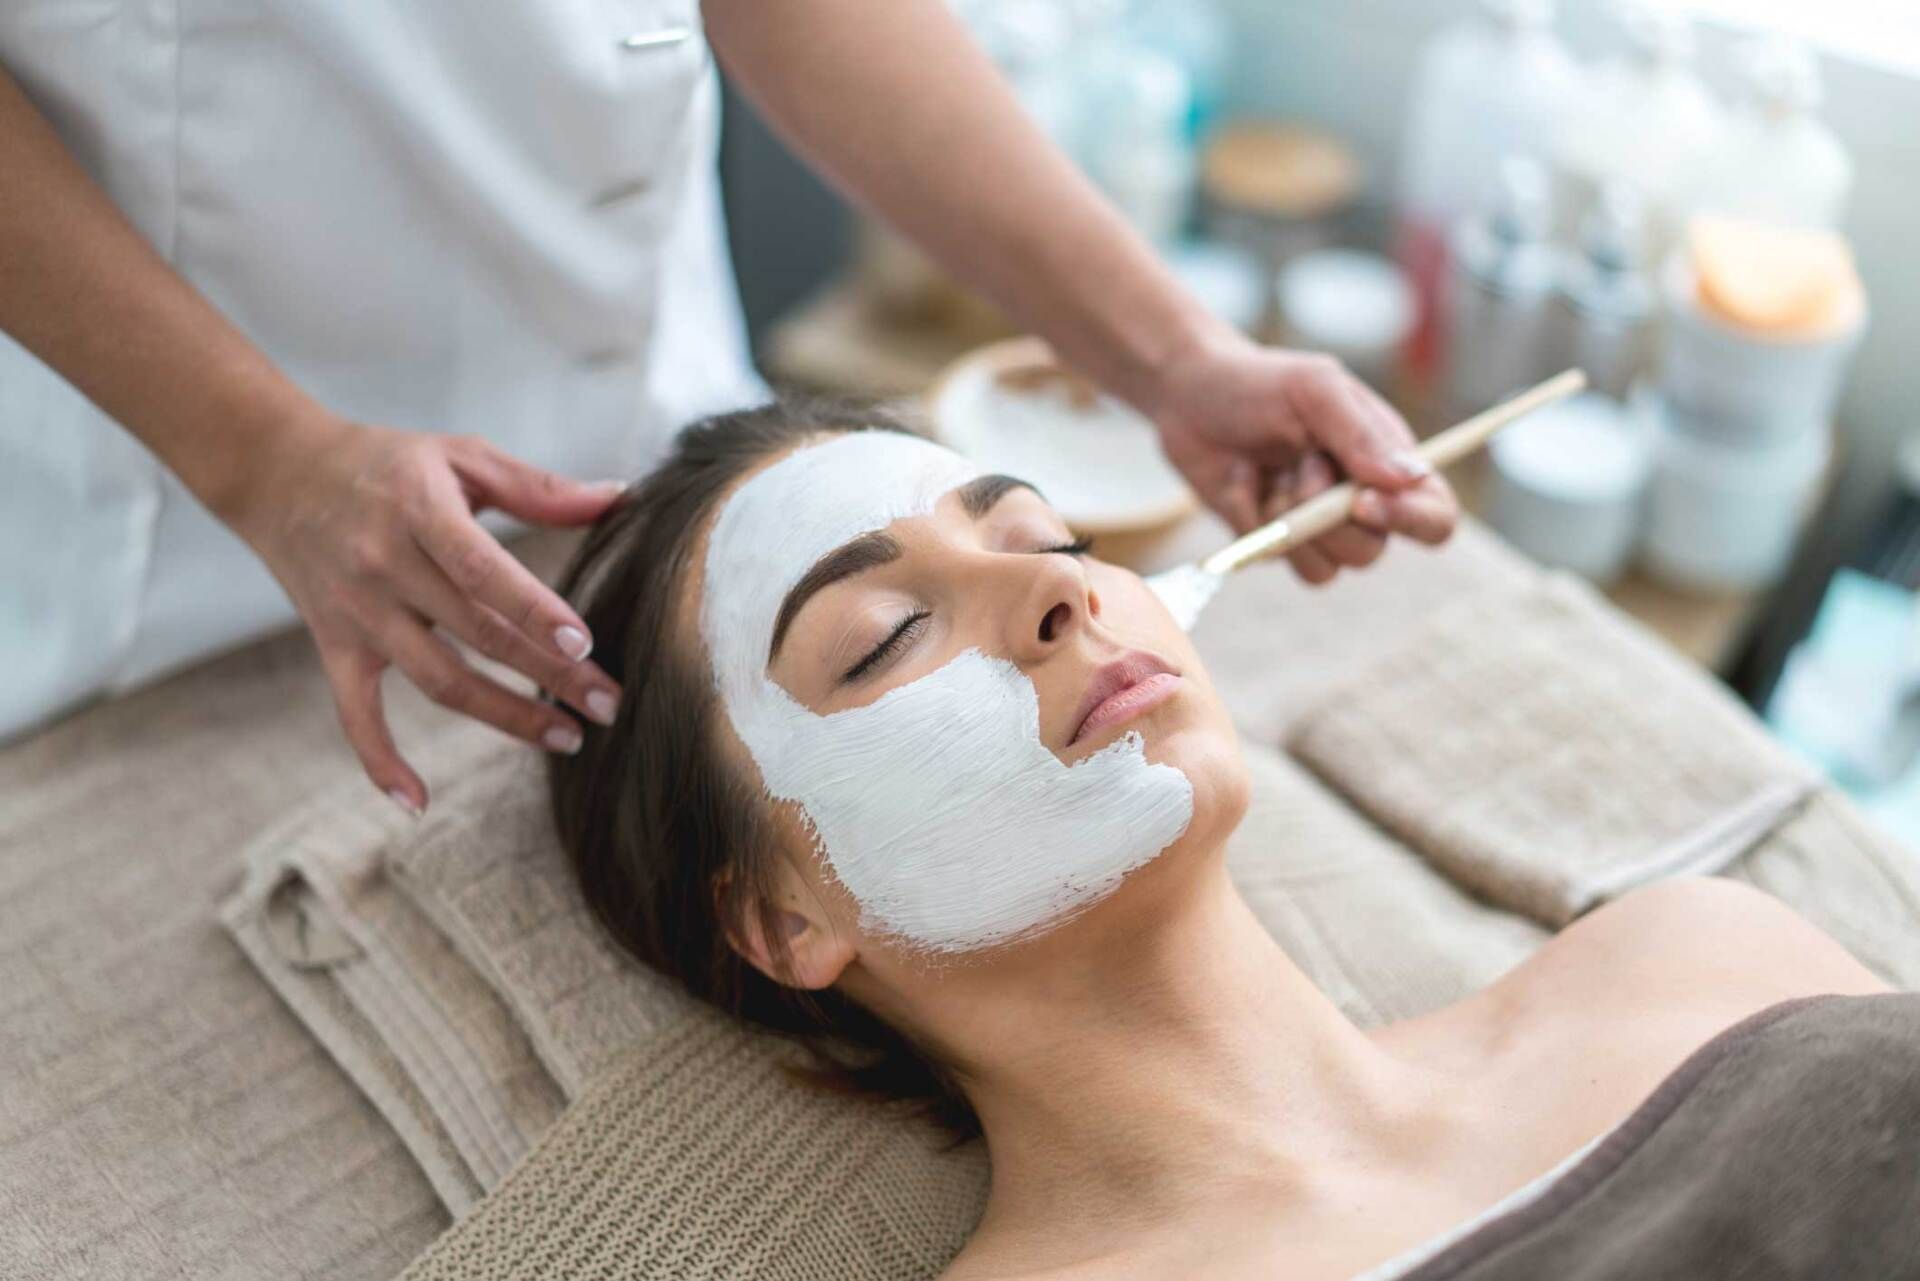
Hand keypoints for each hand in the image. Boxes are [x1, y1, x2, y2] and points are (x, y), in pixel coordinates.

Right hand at [223, 414, 625, 814]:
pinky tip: (418, 802)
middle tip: (608, 705)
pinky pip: (354, 714)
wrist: (279, 472)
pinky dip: (380, 761)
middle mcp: (384, 565)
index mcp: (420, 511)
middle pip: (476, 634)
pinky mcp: (334, 646)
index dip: (534, 611)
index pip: (482, 570)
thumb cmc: (387, 463)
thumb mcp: (460, 456)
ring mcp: (358, 612)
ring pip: (436, 680)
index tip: (584, 647)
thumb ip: (537, 487)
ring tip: (567, 738)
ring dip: (504, 716)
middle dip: (548, 675)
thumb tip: (620, 497)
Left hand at [1145, 326, 1458, 585]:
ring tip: (1273, 472)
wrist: (1190, 396)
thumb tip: (1411, 478)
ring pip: (1326, 568)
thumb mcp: (1314, 390)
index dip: (1412, 520)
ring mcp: (1316, 528)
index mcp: (1388, 461)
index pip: (1434, 513)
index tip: (1362, 501)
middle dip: (1328, 517)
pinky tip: (1244, 483)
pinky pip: (1278, 559)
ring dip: (1292, 522)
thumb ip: (1360, 434)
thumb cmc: (1260, 383)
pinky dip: (1255, 525)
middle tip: (1301, 465)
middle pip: (1371, 551)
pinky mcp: (1275, 543)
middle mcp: (1361, 502)